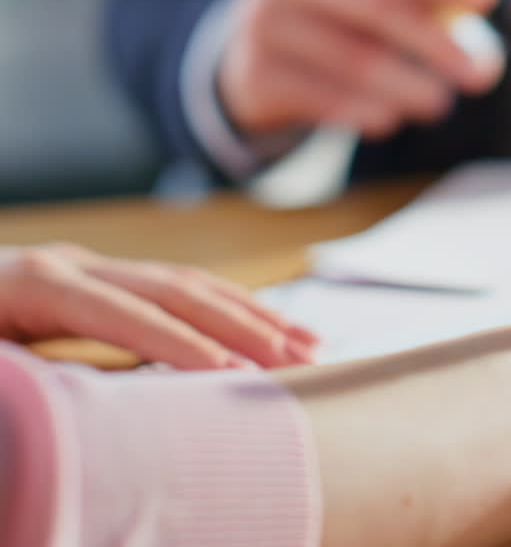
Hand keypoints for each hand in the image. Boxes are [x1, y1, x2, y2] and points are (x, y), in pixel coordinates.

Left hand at [0, 243, 318, 368]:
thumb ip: (35, 382)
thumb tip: (105, 407)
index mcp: (35, 284)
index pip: (123, 311)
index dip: (179, 343)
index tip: (234, 376)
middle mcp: (72, 267)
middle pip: (175, 288)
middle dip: (242, 324)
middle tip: (302, 360)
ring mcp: (92, 271)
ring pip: (191, 285)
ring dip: (255, 315)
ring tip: (312, 346)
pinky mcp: (104, 286)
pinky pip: (183, 293)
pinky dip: (234, 313)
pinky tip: (274, 332)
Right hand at [220, 0, 502, 138]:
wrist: (259, 55)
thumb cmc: (347, 12)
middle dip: (435, 39)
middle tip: (483, 73)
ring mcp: (261, 17)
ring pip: (356, 58)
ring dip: (410, 87)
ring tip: (439, 103)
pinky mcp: (254, 74)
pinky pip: (328, 100)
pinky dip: (369, 112)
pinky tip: (390, 118)